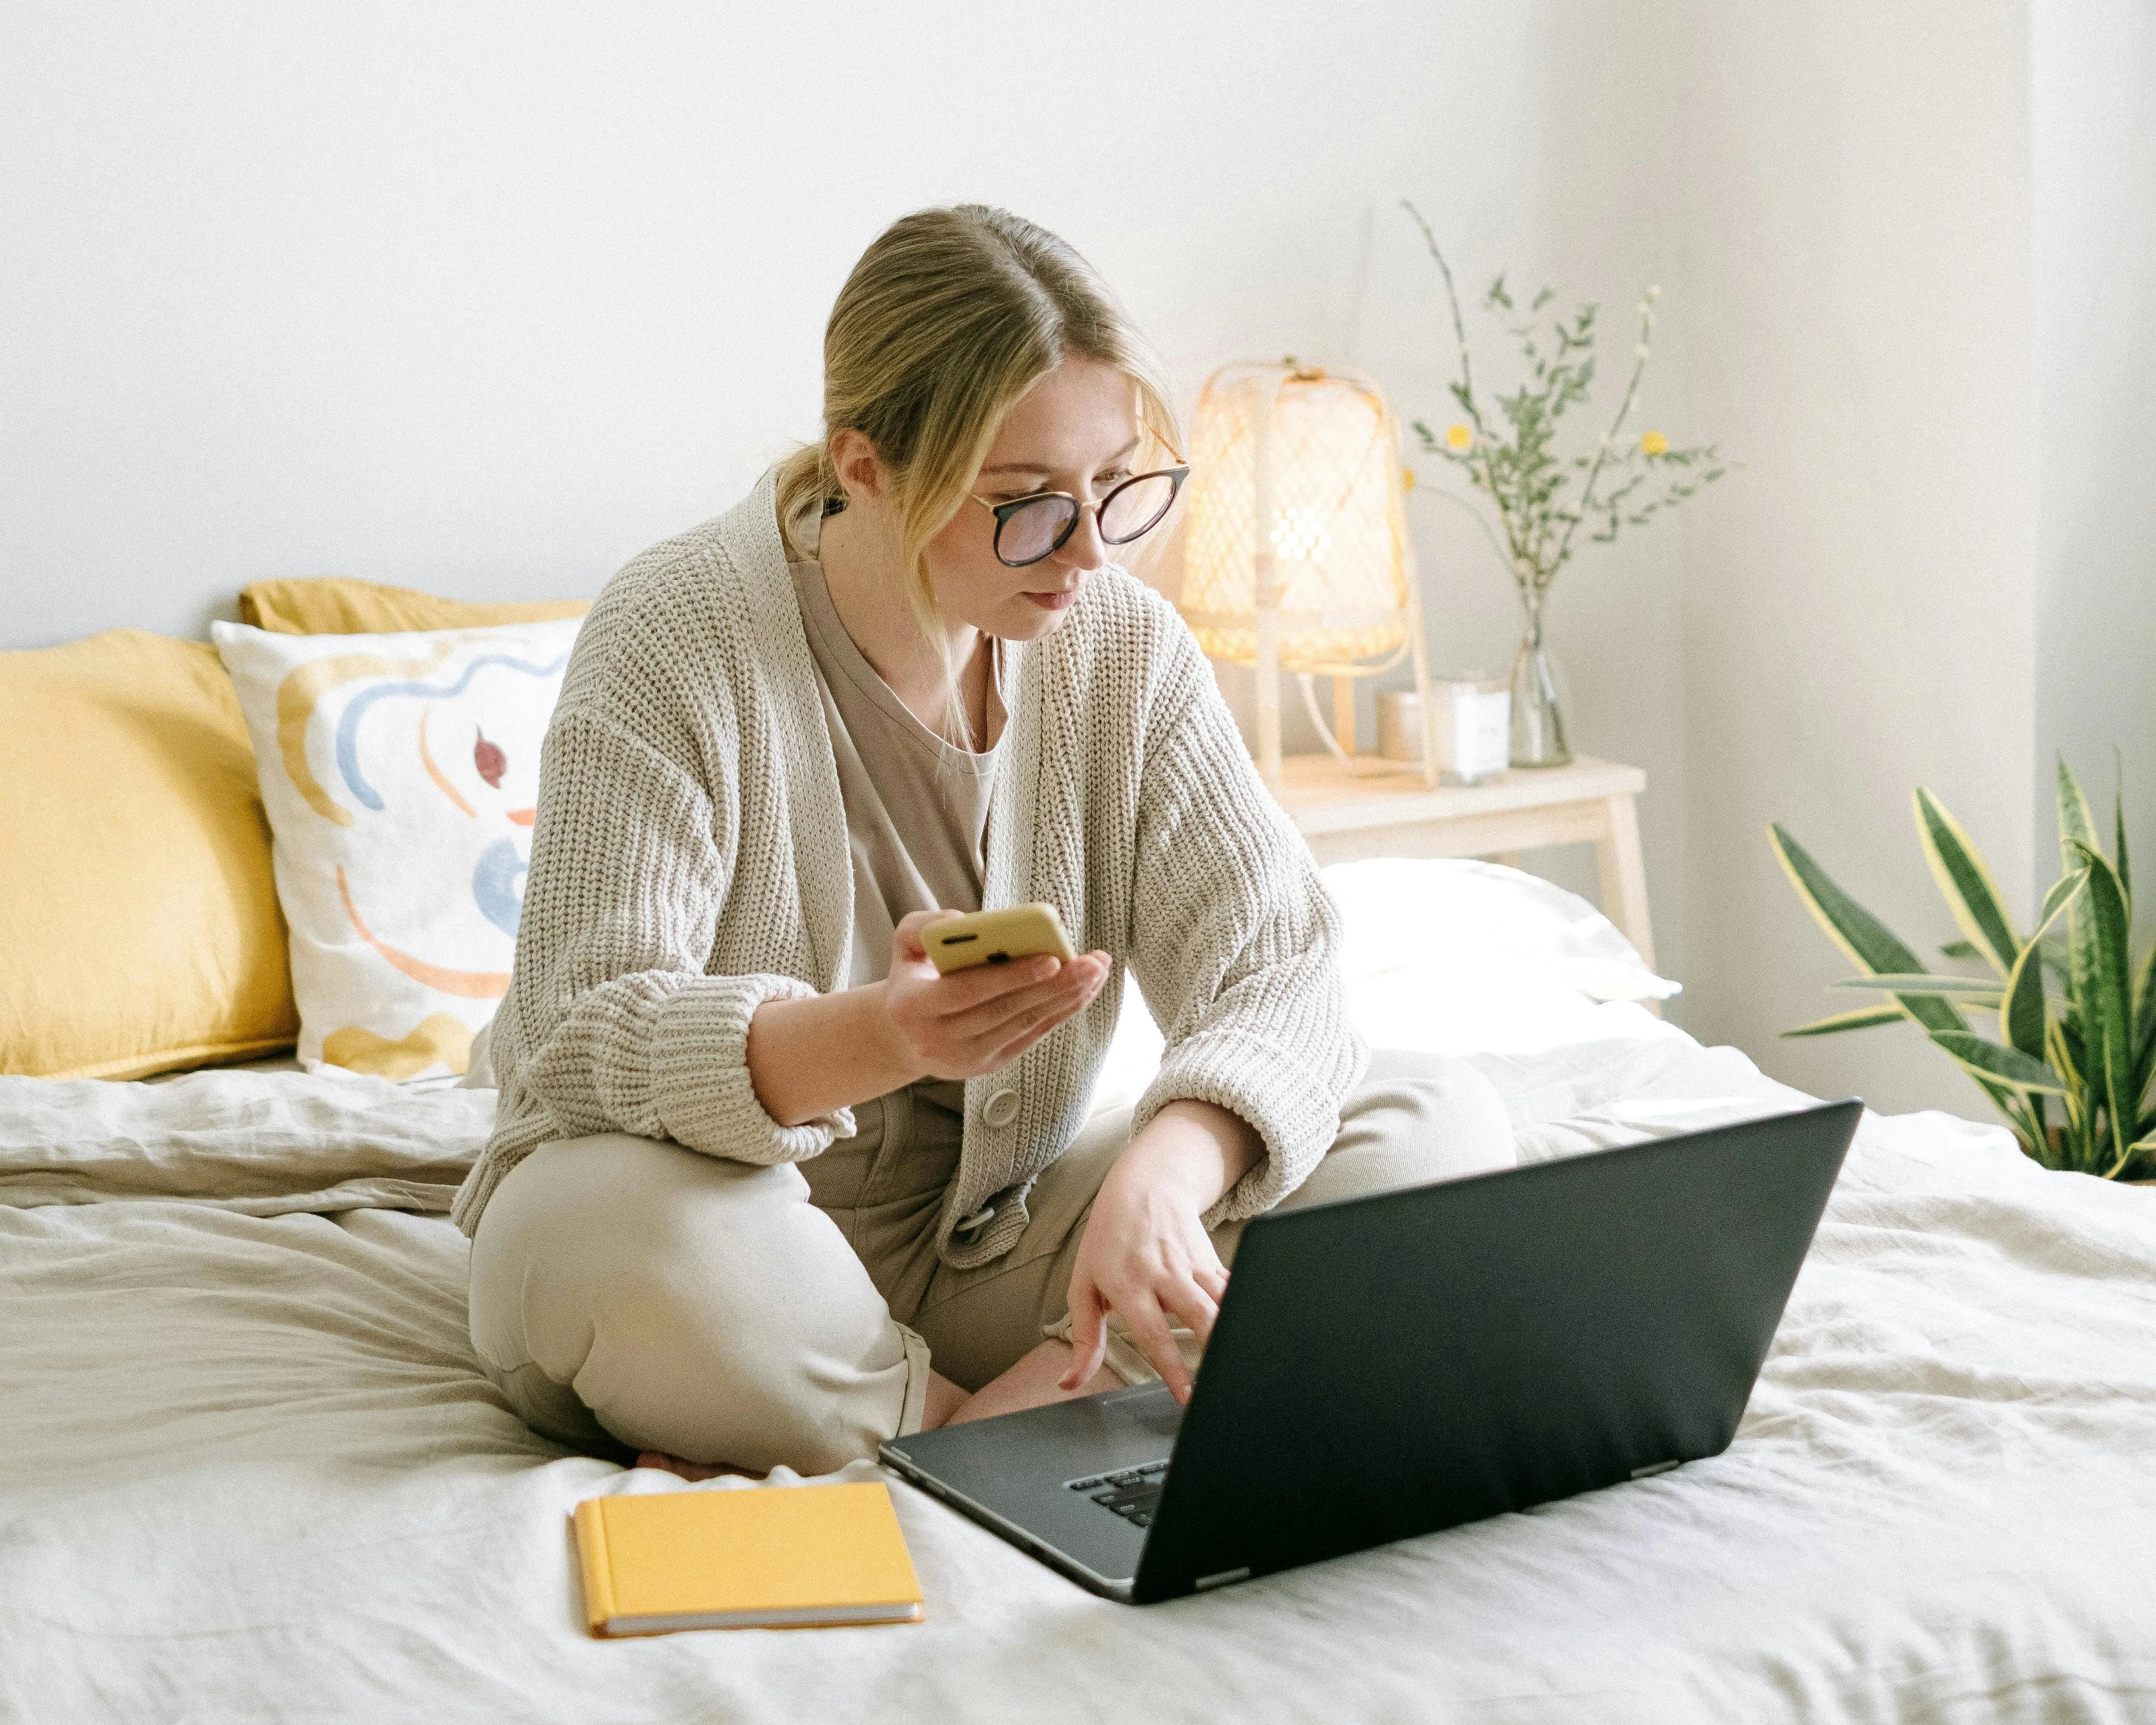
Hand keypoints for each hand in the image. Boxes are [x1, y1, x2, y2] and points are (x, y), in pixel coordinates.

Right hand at [879, 910, 1109, 1081]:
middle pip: (1004, 1011)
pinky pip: (1030, 1035)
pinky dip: (1059, 1012)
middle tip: (1091, 963)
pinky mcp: (988, 1064)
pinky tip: (1083, 990)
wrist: (903, 1034)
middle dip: (1053, 986)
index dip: (1009, 977)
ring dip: (1065, 998)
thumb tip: (966, 922)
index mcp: (913, 1006)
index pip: (967, 992)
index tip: (1050, 958)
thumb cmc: (913, 978)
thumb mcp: (904, 945)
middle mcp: (938, 1039)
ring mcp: (965, 1057)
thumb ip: (924, 927)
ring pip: (1023, 1024)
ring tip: (1096, 971)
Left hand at [1059, 1103, 1260, 1402]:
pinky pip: (1232, 1286)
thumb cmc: (1107, 1242)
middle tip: (1225, 1384)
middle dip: (1216, 1348)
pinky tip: (1255, 1331)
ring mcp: (1191, 1264)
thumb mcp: (1084, 1286)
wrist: (1141, 1187)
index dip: (1174, 1369)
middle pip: (1199, 1313)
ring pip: (1222, 1299)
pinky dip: (1243, 1307)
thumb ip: (1084, 1339)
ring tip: (1244, 1363)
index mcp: (1129, 1285)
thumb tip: (1068, 1382)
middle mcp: (1163, 1274)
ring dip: (1234, 1330)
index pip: (1155, 1334)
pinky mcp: (1211, 1258)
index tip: (1188, 1398)